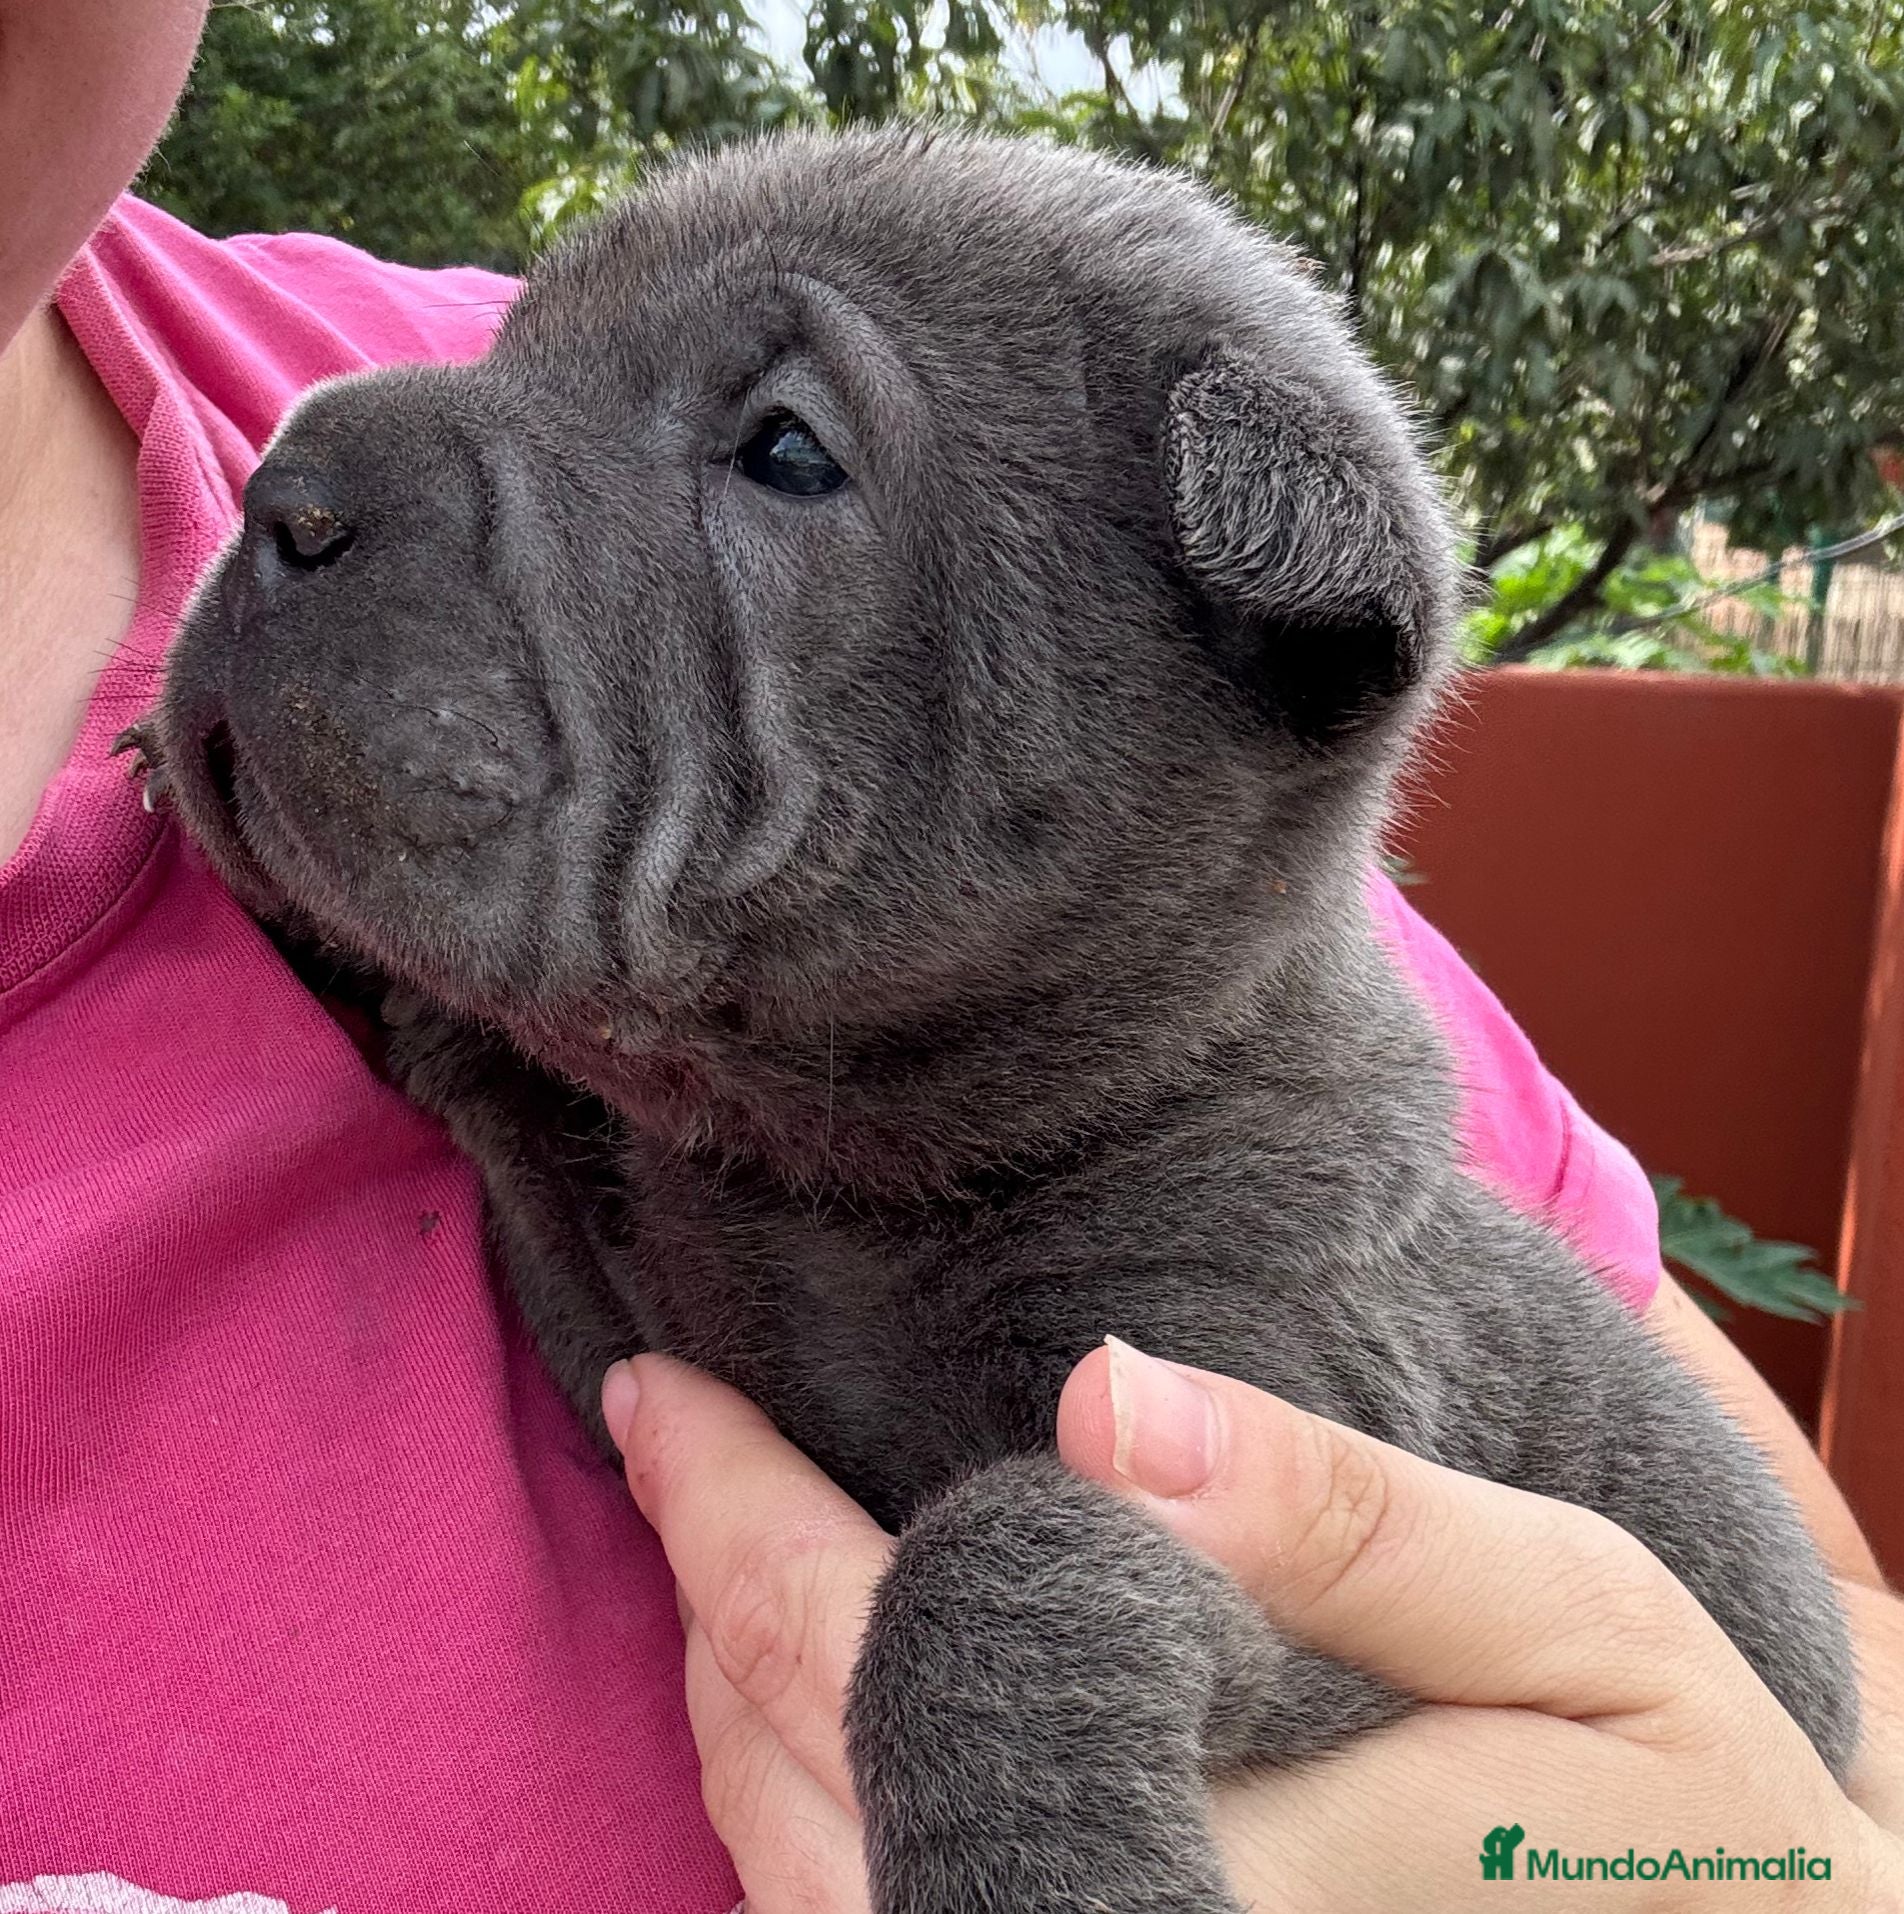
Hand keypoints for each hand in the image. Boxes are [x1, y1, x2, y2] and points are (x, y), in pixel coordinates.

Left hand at [605, 1348, 1903, 1909]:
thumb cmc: (1681, 1826)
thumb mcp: (1575, 1628)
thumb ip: (1347, 1526)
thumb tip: (1114, 1398)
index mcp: (1190, 1868)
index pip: (865, 1668)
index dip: (733, 1521)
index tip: (661, 1391)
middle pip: (791, 1777)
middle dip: (705, 1590)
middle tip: (669, 1435)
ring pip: (792, 1882)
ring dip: (728, 1703)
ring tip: (710, 1547)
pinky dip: (793, 1807)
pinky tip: (807, 1708)